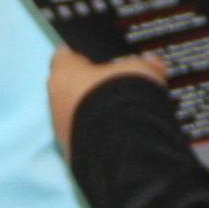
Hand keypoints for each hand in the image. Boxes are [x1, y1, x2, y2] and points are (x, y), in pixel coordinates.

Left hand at [47, 48, 168, 153]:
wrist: (122, 149)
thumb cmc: (123, 98)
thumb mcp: (141, 71)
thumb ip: (144, 64)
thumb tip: (152, 64)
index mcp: (63, 74)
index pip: (65, 54)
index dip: (84, 52)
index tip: (101, 54)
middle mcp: (55, 102)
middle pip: (72, 87)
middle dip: (94, 86)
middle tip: (121, 83)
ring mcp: (63, 132)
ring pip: (79, 115)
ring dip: (98, 112)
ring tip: (128, 112)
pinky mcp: (74, 155)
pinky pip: (88, 137)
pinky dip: (103, 135)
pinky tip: (126, 134)